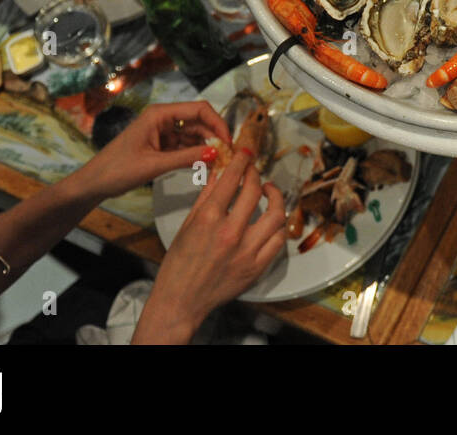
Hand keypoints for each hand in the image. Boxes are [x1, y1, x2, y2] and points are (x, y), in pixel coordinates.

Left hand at [80, 101, 230, 200]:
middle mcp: (164, 118)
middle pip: (199, 121)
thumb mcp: (154, 165)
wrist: (95, 183)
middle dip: (215, 135)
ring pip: (194, 134)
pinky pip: (185, 146)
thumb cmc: (118, 169)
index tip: (229, 142)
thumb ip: (186, 158)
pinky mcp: (162, 145)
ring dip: (207, 146)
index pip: (199, 109)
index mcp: (160, 114)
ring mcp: (163, 132)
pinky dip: (196, 154)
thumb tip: (217, 153)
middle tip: (229, 155)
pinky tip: (206, 165)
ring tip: (221, 162)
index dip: (218, 123)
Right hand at [134, 152, 286, 342]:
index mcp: (209, 220)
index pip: (232, 180)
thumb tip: (218, 173)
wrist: (181, 301)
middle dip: (257, 177)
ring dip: (276, 200)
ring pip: (276, 216)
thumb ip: (206, 197)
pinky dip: (277, 227)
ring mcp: (247, 252)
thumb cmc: (178, 265)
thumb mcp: (187, 225)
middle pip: (255, 192)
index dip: (242, 162)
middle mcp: (230, 233)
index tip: (245, 154)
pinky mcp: (257, 268)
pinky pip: (278, 241)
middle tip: (255, 173)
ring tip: (269, 193)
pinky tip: (271, 221)